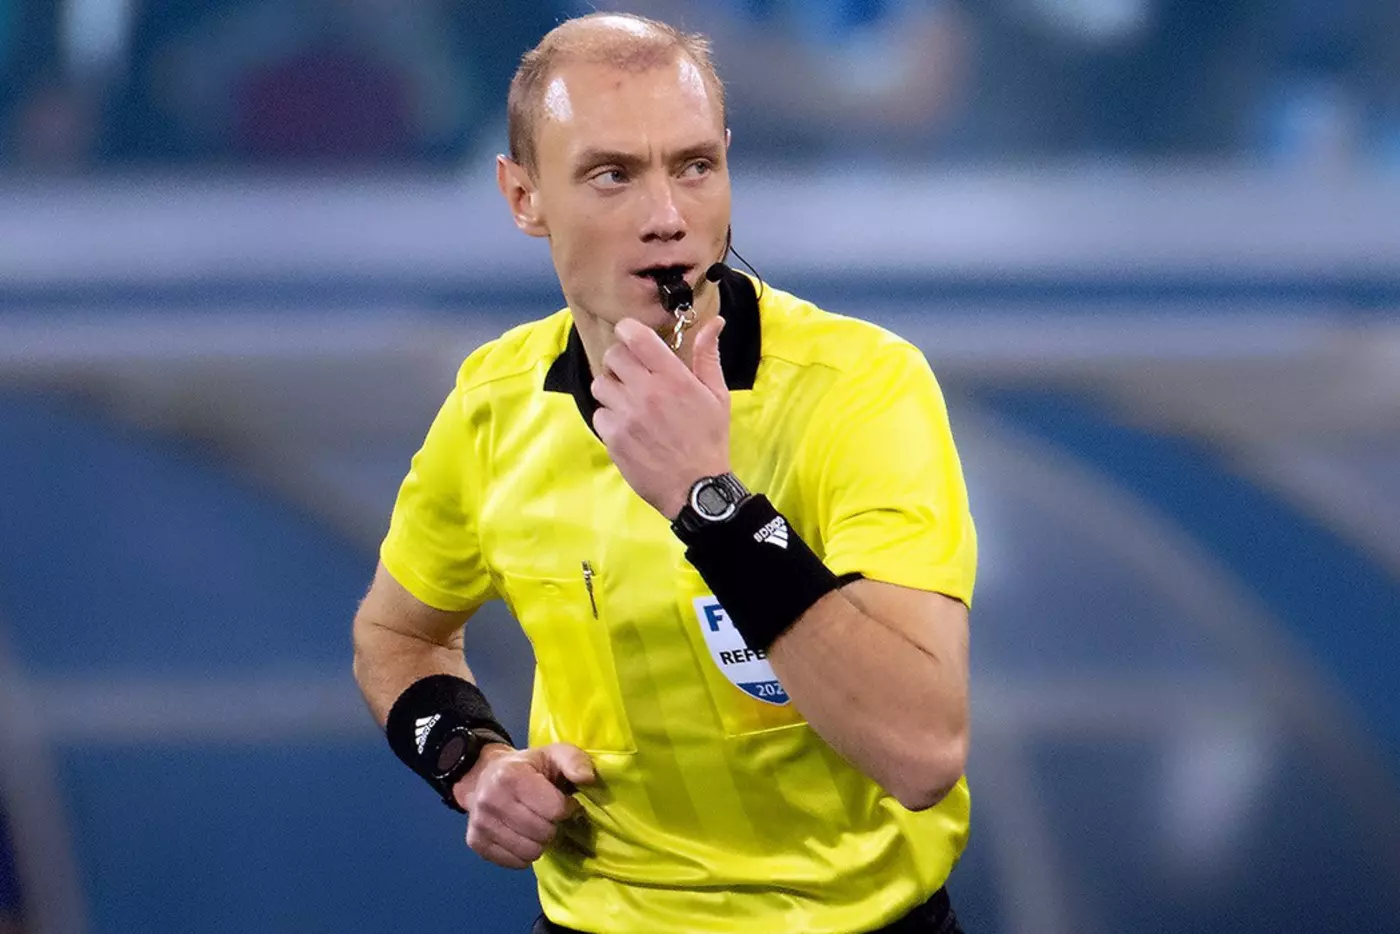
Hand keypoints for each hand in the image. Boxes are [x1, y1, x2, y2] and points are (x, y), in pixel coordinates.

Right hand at [455, 743, 595, 869]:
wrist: (485, 774)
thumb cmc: (528, 767)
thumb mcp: (554, 754)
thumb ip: (574, 760)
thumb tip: (588, 778)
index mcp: (511, 776)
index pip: (554, 810)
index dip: (567, 808)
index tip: (563, 801)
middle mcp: (490, 800)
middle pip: (543, 833)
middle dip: (553, 826)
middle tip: (549, 815)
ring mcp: (481, 823)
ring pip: (530, 852)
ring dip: (540, 842)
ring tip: (537, 825)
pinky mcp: (476, 842)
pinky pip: (515, 862)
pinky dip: (525, 854)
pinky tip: (523, 836)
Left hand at [591, 316, 730, 517]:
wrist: (696, 488)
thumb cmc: (709, 440)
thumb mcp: (717, 396)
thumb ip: (708, 356)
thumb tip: (715, 322)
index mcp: (672, 377)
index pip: (635, 336)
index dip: (627, 331)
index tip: (632, 338)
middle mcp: (646, 392)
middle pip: (612, 356)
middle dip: (620, 361)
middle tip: (632, 374)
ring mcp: (626, 415)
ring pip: (600, 384)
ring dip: (611, 389)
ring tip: (628, 402)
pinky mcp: (613, 438)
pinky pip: (599, 414)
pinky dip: (609, 418)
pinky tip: (626, 427)